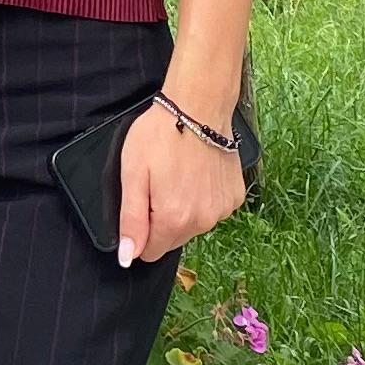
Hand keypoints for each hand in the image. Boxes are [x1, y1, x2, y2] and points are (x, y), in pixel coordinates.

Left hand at [115, 96, 247, 267]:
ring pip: (193, 225)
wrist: (199, 106)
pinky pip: (212, 210)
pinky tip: (197, 173)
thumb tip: (129, 258)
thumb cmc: (160, 136)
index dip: (141, 231)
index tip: (142, 202)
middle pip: (173, 239)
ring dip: (184, 209)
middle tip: (158, 183)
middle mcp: (203, 222)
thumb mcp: (133, 175)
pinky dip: (203, 198)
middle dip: (162, 219)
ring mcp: (223, 210)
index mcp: (174, 219)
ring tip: (178, 174)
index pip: (151, 252)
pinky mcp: (235, 197)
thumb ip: (131, 221)